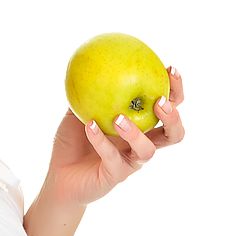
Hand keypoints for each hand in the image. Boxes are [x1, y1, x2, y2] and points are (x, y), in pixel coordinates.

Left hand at [43, 65, 184, 207]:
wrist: (60, 177)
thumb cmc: (73, 141)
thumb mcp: (78, 109)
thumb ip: (88, 89)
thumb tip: (88, 58)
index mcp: (140, 126)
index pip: (168, 107)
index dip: (175, 90)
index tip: (169, 69)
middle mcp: (141, 144)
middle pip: (173, 134)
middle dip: (173, 116)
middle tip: (160, 101)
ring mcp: (131, 162)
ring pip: (148, 150)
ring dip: (135, 132)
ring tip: (119, 118)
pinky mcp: (115, 175)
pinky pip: (112, 158)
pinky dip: (101, 140)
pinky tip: (90, 126)